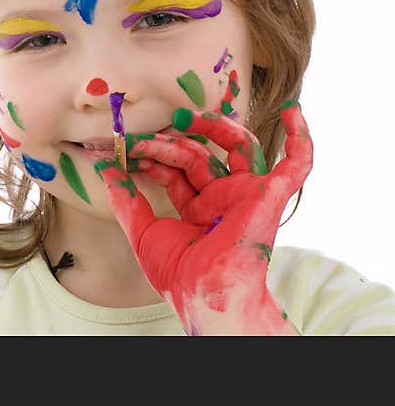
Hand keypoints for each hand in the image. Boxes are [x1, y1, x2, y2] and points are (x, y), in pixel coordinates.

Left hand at [95, 71, 312, 334]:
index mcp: (199, 207)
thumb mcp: (142, 231)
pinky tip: (294, 113)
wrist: (204, 293)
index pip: (176, 169)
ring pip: (235, 146)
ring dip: (210, 127)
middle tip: (143, 137)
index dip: (151, 155)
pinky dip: (300, 139)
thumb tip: (105, 167)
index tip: (124, 149)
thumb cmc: (178, 273)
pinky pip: (296, 164)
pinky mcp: (270, 194)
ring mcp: (247, 193)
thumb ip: (125, 199)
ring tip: (181, 118)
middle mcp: (224, 197)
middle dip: (170, 142)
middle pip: (200, 154)